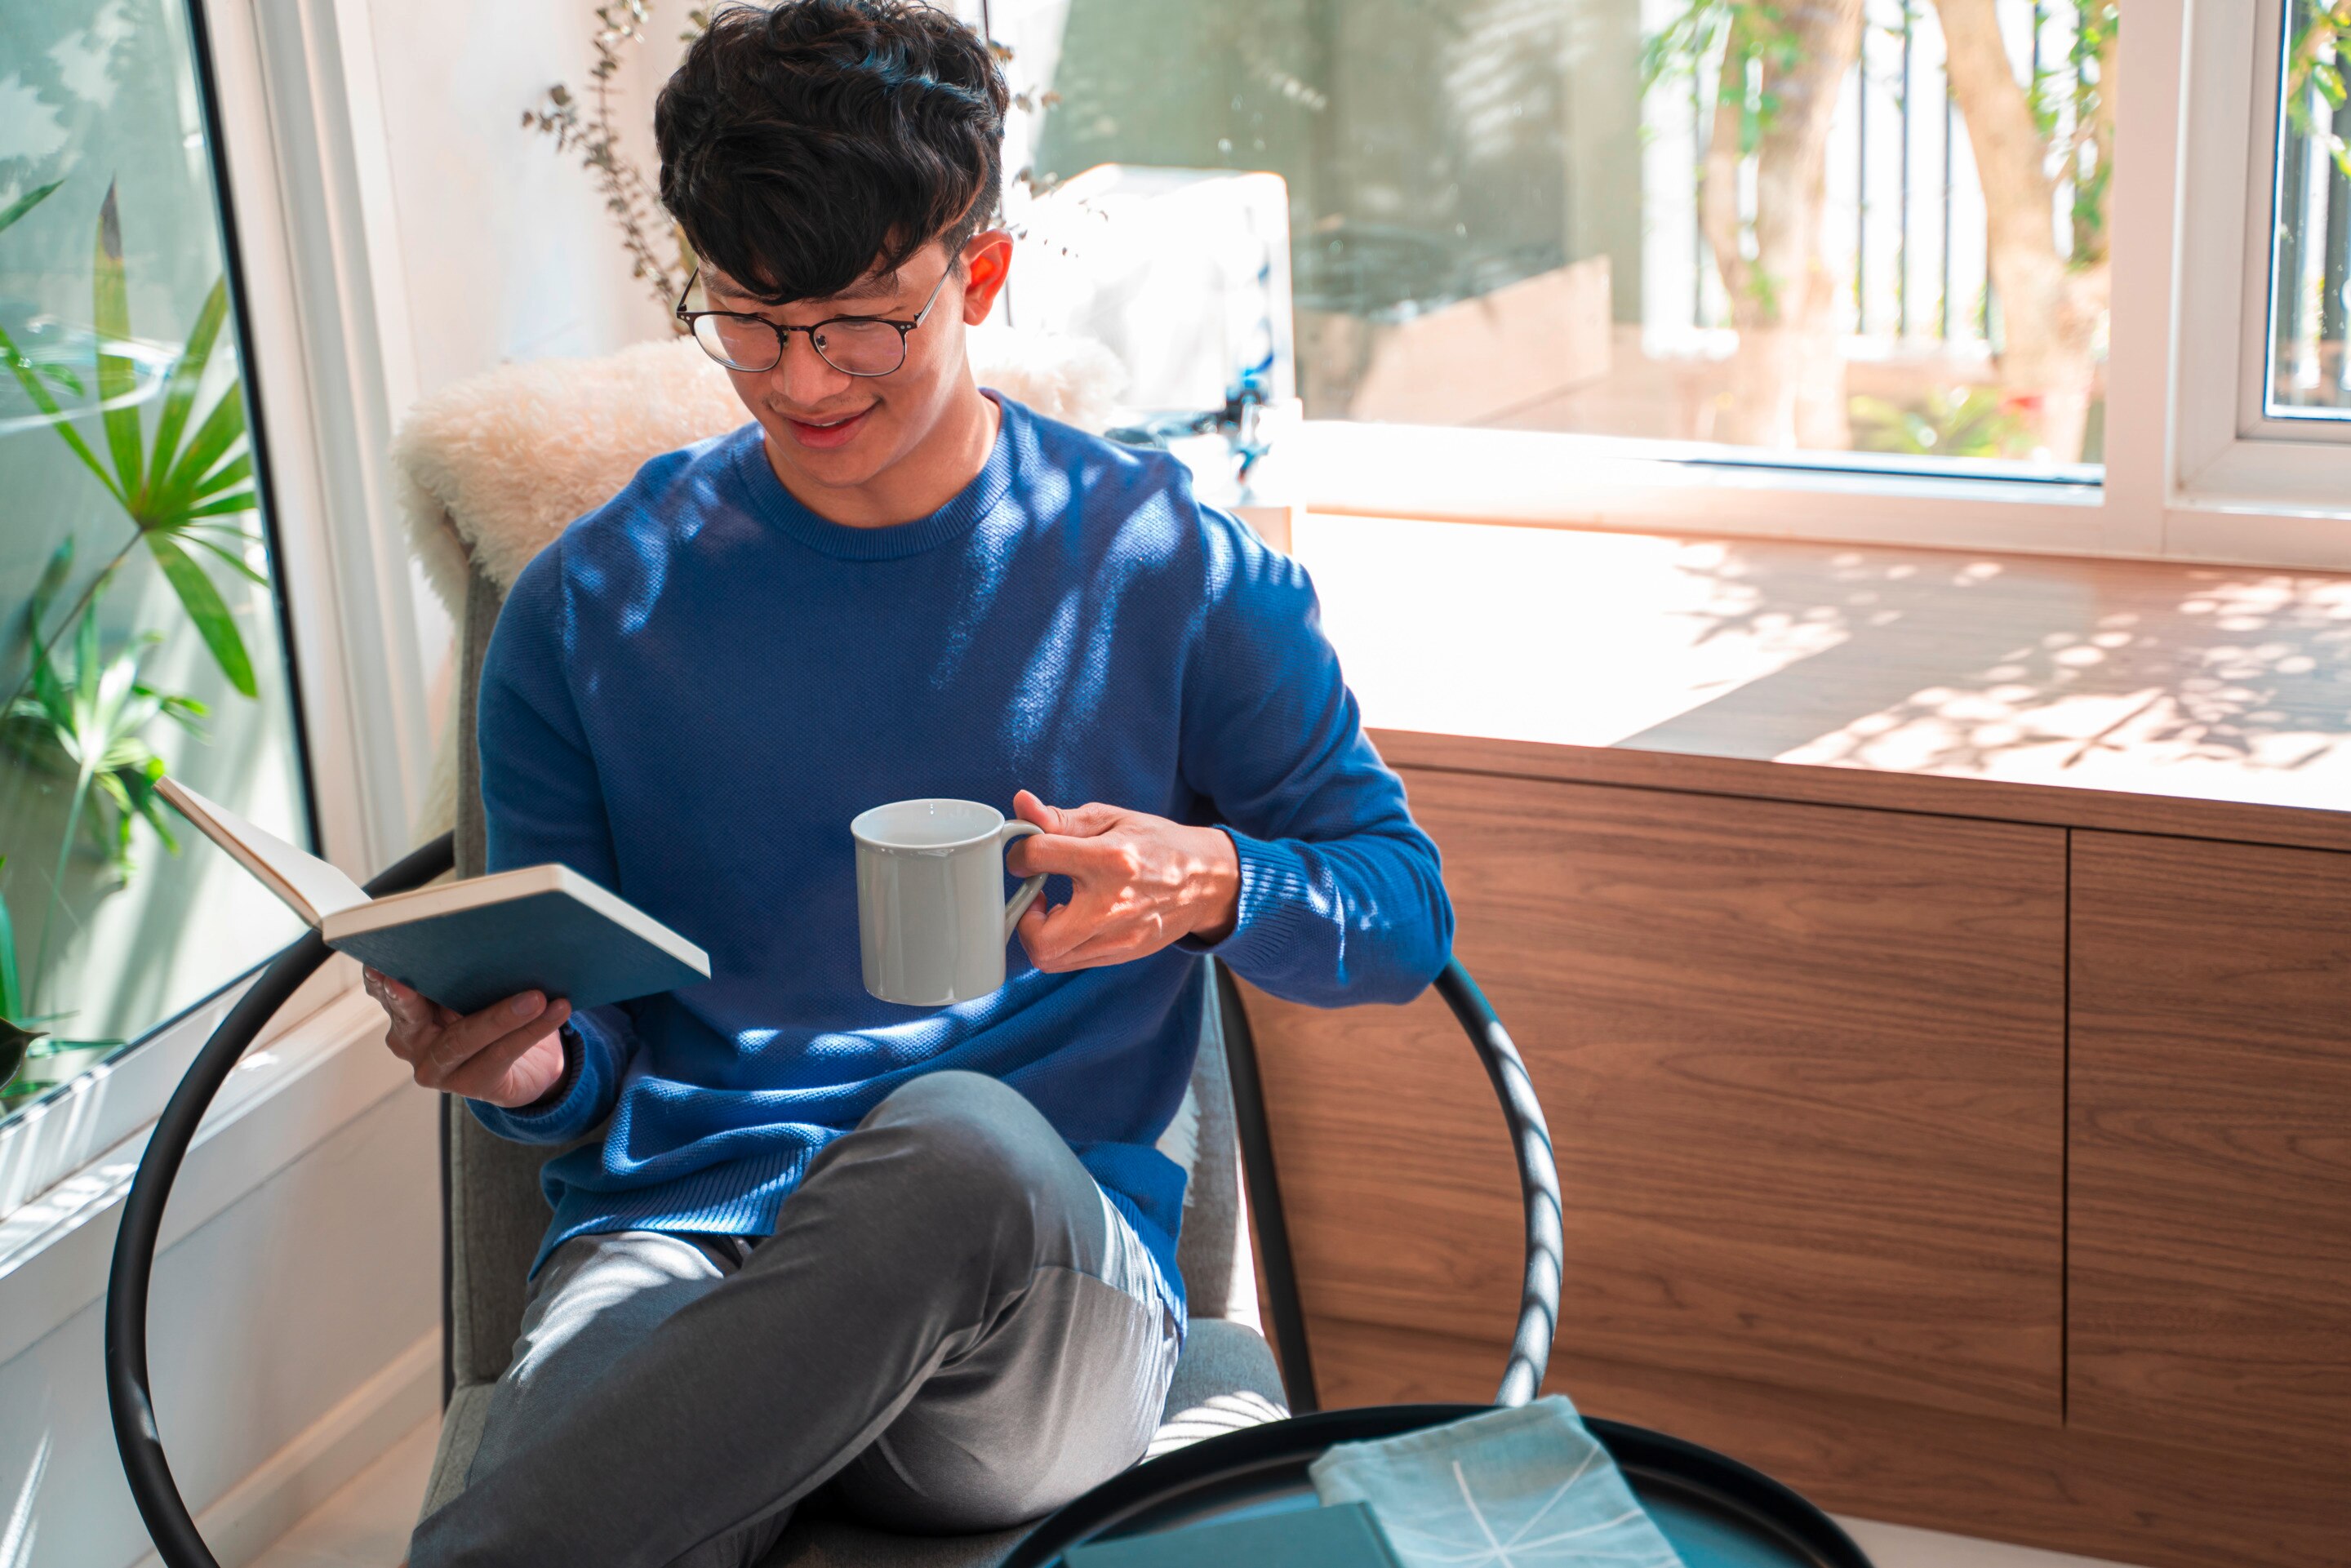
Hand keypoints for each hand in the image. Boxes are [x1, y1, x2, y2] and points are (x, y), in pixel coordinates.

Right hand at [364, 968, 571, 1106]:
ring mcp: (437, 1068)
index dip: (379, 979)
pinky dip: (531, 1031)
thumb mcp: (473, 990)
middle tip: (412, 980)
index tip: (379, 964)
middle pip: (411, 1015)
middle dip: (412, 996)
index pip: (384, 991)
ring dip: (502, 1015)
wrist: (529, 1065)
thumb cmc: (492, 1013)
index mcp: (405, 1010)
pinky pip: (501, 1054)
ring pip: (462, 1038)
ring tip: (535, 997)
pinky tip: (555, 1012)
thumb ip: (464, 974)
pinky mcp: (471, 1085)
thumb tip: (485, 941)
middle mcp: (411, 1041)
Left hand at [1006, 789, 1239, 972]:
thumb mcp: (1112, 819)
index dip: (1020, 854)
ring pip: (1051, 958)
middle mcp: (1112, 904)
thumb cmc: (1158, 844)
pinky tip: (1075, 919)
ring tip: (1054, 909)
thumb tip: (1021, 805)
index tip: (1026, 857)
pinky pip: (1074, 961)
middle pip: (1039, 937)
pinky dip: (1063, 943)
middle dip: (1022, 919)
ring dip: (1040, 934)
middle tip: (1034, 897)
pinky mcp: (1123, 954)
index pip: (1038, 856)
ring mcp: (1119, 937)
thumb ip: (1062, 818)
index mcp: (1109, 859)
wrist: (1208, 880)